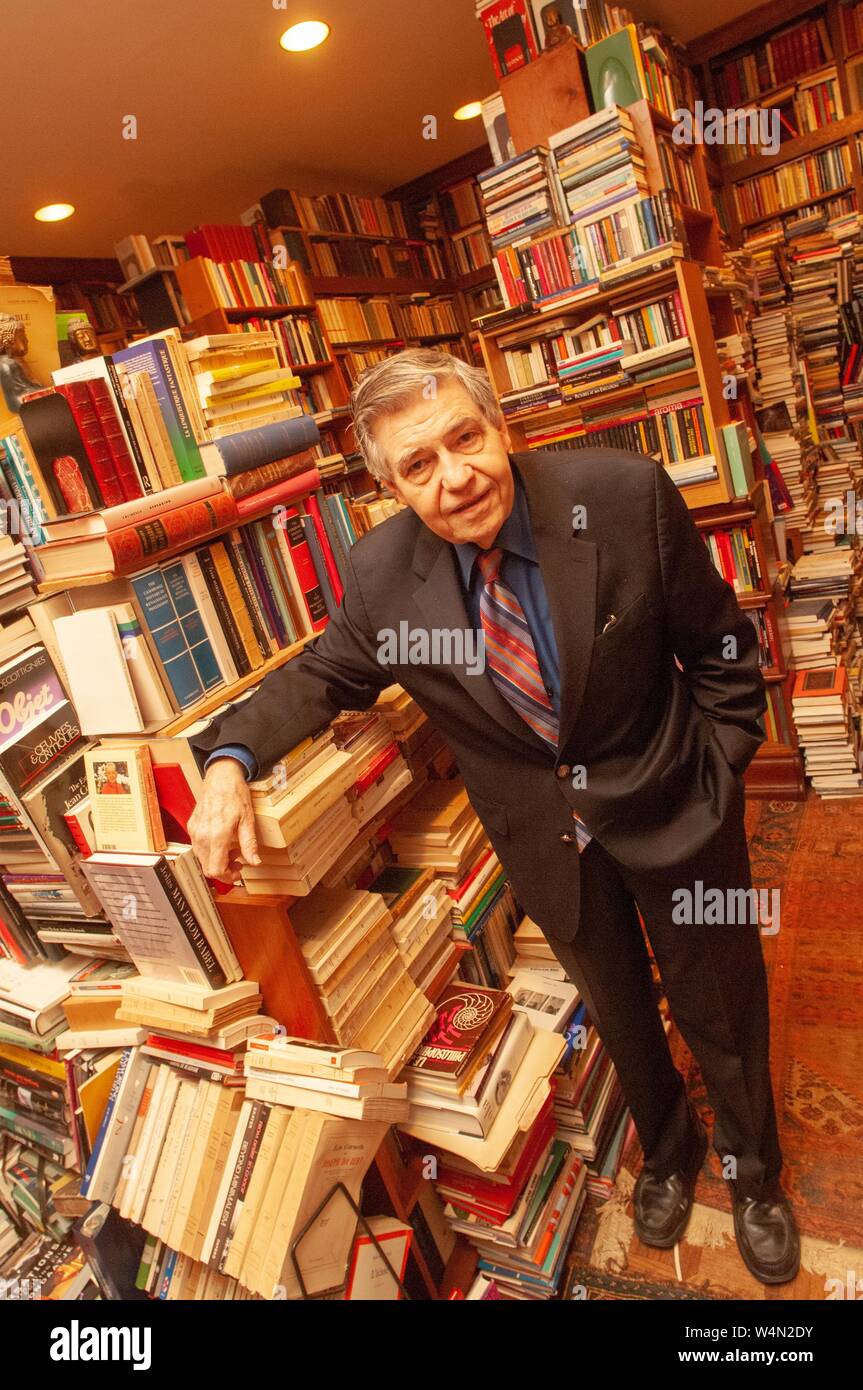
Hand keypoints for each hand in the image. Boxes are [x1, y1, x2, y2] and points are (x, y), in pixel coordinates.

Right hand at [188, 758, 260, 882]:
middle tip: (238, 862)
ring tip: (232, 849)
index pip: (216, 870)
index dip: (228, 877)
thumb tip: (254, 862)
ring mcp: (194, 832)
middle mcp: (201, 836)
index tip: (239, 871)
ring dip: (217, 861)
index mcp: (216, 836)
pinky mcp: (191, 827)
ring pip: (202, 859)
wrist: (220, 777)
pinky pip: (198, 848)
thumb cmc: (235, 794)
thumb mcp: (248, 820)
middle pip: (207, 868)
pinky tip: (223, 841)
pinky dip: (210, 851)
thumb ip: (249, 844)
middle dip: (224, 870)